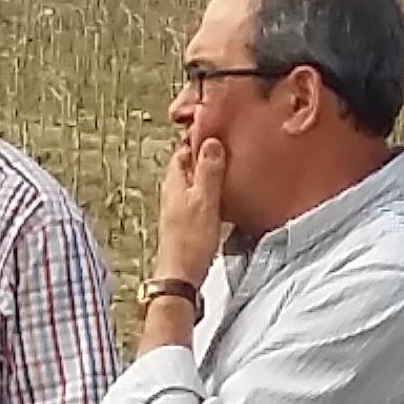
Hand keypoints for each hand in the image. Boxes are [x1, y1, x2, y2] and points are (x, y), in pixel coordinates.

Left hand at [153, 132, 228, 285]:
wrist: (181, 276)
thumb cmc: (191, 242)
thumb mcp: (205, 201)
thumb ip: (208, 171)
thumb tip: (211, 142)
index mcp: (175, 181)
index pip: (184, 148)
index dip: (200, 136)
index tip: (217, 127)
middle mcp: (173, 190)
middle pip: (189, 162)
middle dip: (206, 152)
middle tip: (228, 143)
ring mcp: (178, 205)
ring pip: (195, 179)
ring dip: (210, 171)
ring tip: (230, 165)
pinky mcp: (186, 219)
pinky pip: (199, 194)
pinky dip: (211, 189)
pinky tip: (224, 193)